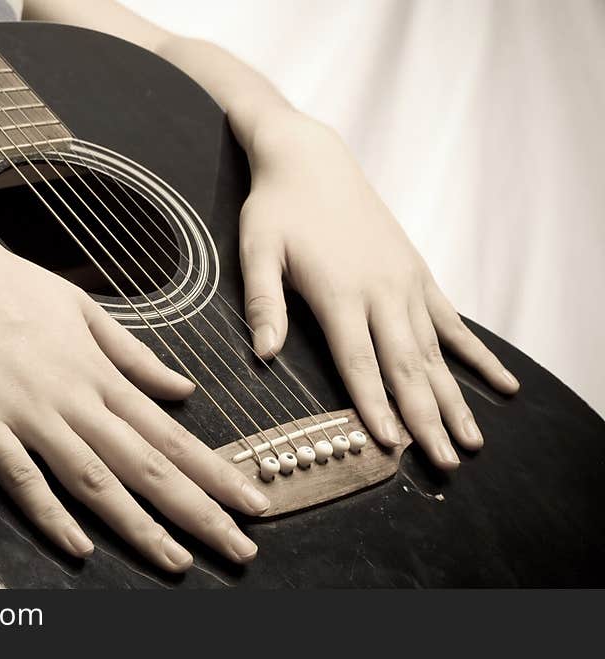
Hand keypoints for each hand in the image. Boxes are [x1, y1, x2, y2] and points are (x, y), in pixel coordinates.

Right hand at [0, 225, 269, 570]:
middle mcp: (77, 399)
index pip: (172, 433)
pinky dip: (50, 515)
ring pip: (94, 480)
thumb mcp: (87, 311)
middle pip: (147, 465)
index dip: (217, 472)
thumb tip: (185, 387)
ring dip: (139, 525)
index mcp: (103, 374)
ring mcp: (31, 414)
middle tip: (241, 548)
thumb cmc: (15, 286)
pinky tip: (78, 548)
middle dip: (199, 511)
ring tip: (178, 561)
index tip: (253, 500)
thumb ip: (136, 356)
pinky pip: (21, 478)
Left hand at [239, 114, 519, 468]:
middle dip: (425, 418)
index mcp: (340, 293)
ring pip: (435, 352)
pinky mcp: (418, 273)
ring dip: (454, 398)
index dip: (377, 406)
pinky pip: (452, 322)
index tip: (393, 445)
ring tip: (472, 440)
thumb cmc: (278, 208)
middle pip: (406, 366)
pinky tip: (501, 382)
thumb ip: (263, 302)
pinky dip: (475, 355)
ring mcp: (406, 283)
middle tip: (444, 462)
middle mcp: (381, 291)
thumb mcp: (258, 249)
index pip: (360, 362)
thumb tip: (264, 354)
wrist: (312, 160)